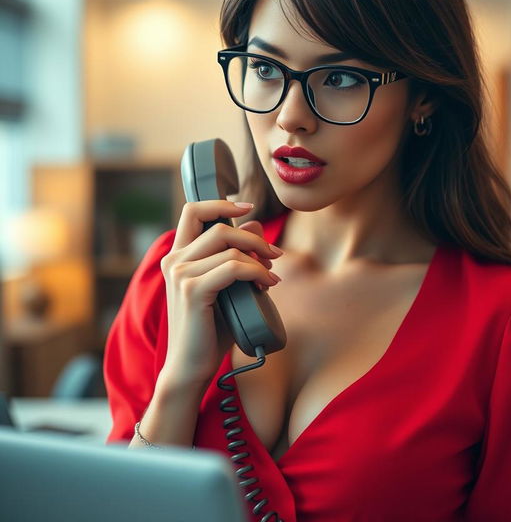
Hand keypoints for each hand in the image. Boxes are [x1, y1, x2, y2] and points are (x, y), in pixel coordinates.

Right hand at [159, 201, 282, 388]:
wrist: (192, 367)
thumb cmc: (210, 328)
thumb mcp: (226, 286)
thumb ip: (236, 255)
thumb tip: (254, 224)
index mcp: (178, 256)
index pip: (193, 211)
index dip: (221, 204)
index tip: (247, 207)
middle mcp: (174, 260)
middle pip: (219, 227)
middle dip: (254, 238)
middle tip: (275, 254)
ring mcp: (180, 274)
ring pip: (230, 247)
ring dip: (259, 259)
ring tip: (272, 275)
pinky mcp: (192, 290)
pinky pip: (234, 267)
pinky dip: (258, 272)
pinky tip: (268, 284)